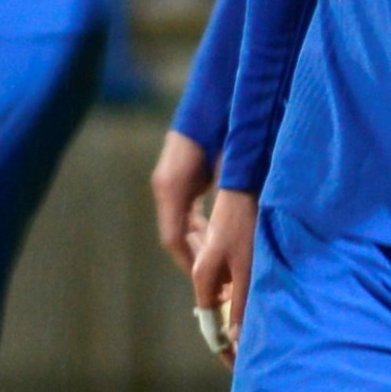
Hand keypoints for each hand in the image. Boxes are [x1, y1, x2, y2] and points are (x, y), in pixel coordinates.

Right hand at [146, 124, 213, 274]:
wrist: (209, 108)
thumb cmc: (216, 137)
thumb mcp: (221, 173)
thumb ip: (221, 204)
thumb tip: (223, 238)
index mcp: (172, 190)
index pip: (174, 239)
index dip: (189, 262)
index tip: (204, 282)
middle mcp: (166, 190)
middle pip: (175, 237)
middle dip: (194, 258)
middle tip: (214, 281)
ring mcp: (169, 185)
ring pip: (179, 227)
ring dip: (196, 245)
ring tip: (215, 265)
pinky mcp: (175, 181)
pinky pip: (184, 213)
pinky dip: (197, 229)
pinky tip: (212, 236)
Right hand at [187, 188, 255, 353]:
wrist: (244, 188)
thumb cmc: (245, 225)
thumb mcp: (248, 268)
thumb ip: (242, 303)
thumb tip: (238, 338)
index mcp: (203, 277)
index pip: (210, 323)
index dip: (222, 347)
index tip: (236, 368)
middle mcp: (204, 272)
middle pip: (214, 313)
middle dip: (230, 336)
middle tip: (249, 358)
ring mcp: (214, 263)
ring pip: (224, 300)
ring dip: (238, 317)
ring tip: (258, 336)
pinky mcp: (225, 255)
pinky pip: (231, 286)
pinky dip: (242, 300)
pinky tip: (259, 305)